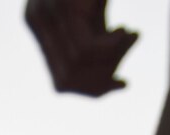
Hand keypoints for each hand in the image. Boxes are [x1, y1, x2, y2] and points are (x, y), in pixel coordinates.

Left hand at [24, 0, 138, 97]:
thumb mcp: (94, 11)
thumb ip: (93, 40)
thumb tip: (102, 84)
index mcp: (39, 24)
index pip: (60, 81)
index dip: (91, 91)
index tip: (122, 84)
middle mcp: (36, 19)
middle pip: (67, 79)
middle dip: (101, 84)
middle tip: (125, 75)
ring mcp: (47, 11)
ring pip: (79, 65)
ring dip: (113, 59)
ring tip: (133, 36)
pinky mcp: (64, 6)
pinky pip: (89, 48)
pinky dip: (116, 47)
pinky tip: (132, 31)